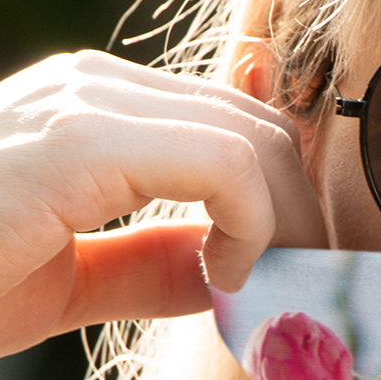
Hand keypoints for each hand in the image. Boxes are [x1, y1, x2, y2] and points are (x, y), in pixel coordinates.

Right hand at [0, 50, 326, 362]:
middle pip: (262, 131)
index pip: (239, 130)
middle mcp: (99, 87)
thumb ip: (156, 265)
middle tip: (306, 289)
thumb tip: (239, 273)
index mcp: (99, 111)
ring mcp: (87, 100)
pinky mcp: (78, 135)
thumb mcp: (74, 281)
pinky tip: (224, 275)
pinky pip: (221, 165)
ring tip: (265, 292)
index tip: (295, 275)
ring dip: (286, 227)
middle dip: (302, 215)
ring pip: (254, 142)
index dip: (285, 204)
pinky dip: (249, 225)